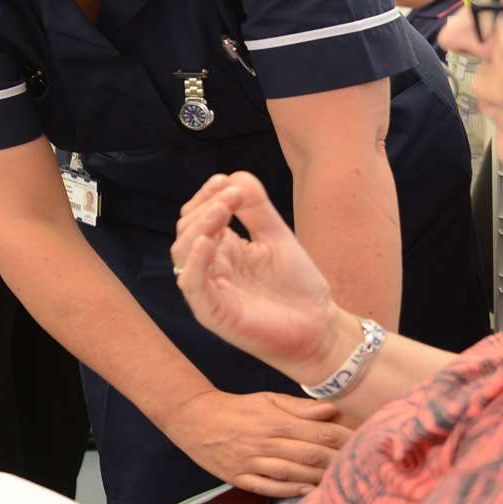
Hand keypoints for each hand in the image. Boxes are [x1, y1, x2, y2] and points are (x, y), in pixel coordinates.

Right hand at [161, 388, 351, 497]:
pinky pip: (269, 488)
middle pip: (310, 456)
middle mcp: (265, 444)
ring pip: (293, 474)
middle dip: (338, 461)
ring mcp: (252, 463)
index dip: (343, 439)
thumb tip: (331, 408)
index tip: (363, 441)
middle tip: (360, 465)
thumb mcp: (267, 399)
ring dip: (319, 478)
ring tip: (341, 480)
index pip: (318, 433)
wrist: (195, 419)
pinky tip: (309, 492)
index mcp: (275, 422)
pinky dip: (291, 491)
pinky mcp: (240, 478)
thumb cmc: (236, 408)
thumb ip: (300, 407)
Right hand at [172, 173, 353, 377]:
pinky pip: (192, 284)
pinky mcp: (213, 313)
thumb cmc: (298, 287)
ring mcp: (209, 291)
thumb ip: (256, 208)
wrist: (320, 328)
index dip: (206, 195)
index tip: (226, 181)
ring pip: (182, 253)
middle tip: (233, 196)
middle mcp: (210, 268)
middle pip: (186, 230)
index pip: (197, 216)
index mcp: (222, 250)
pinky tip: (209, 241)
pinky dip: (195, 261)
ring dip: (200, 226)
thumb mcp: (278, 237)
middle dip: (205, 207)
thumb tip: (234, 175)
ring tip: (224, 209)